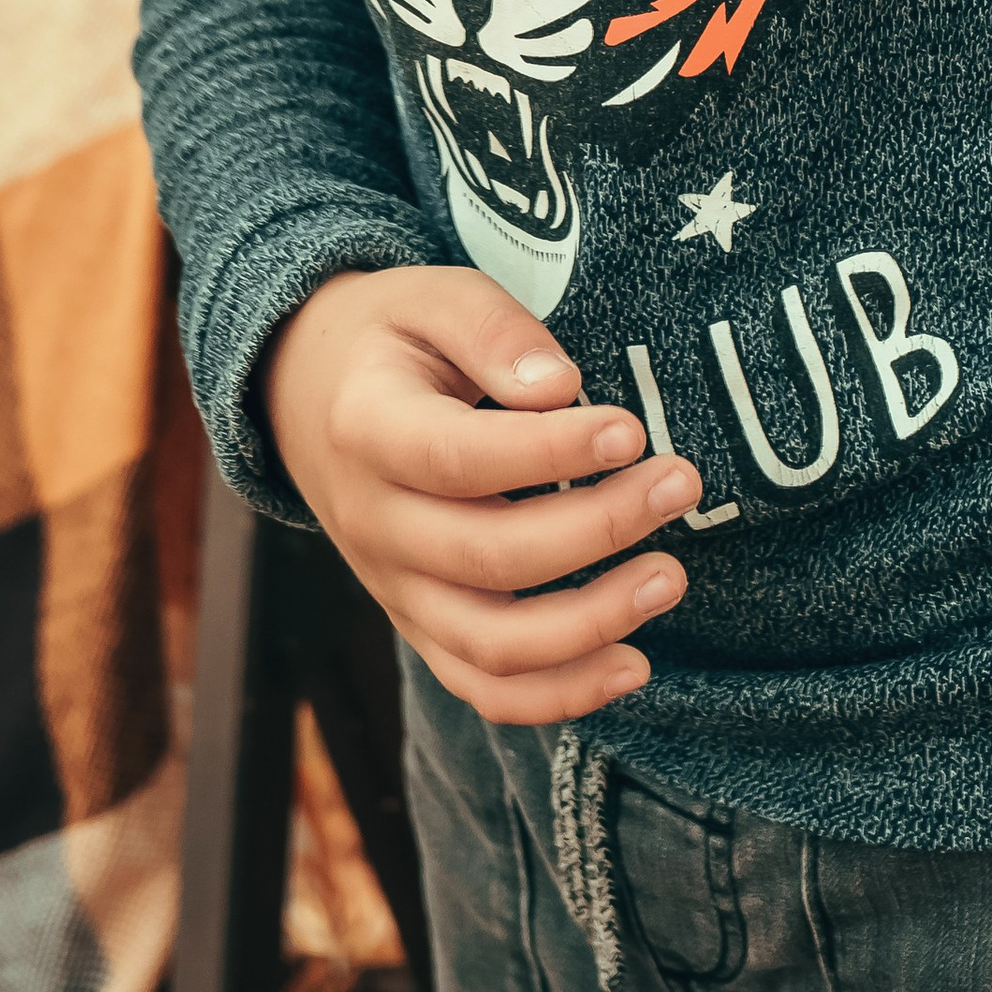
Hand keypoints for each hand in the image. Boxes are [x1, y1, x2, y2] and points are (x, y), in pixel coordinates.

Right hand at [264, 264, 696, 724]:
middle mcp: (373, 522)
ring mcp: (393, 586)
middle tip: (680, 483)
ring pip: (491, 644)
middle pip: (489, 556)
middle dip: (600, 528)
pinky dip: (559, 694)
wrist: (311, 397)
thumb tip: (560, 386)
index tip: (630, 431)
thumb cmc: (391, 339)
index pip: (461, 459)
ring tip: (670, 577)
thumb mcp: (432, 297)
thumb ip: (494, 330)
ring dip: (592, 623)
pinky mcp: (419, 625)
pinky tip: (633, 664)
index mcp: (368, 429)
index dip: (551, 453)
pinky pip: (483, 687)